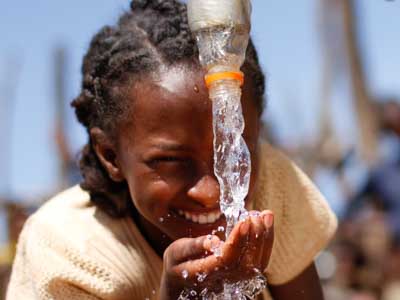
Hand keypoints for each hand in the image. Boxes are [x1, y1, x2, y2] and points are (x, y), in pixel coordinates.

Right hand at [159, 210, 273, 298]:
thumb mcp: (176, 252)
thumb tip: (213, 241)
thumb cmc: (178, 263)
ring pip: (257, 263)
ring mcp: (235, 280)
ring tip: (266, 214)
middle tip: (257, 213)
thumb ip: (193, 247)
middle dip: (255, 236)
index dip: (238, 240)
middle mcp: (223, 280)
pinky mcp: (243, 275)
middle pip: (246, 262)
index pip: (227, 259)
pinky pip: (260, 260)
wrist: (182, 283)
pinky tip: (266, 223)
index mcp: (203, 273)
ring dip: (265, 237)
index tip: (244, 220)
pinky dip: (266, 241)